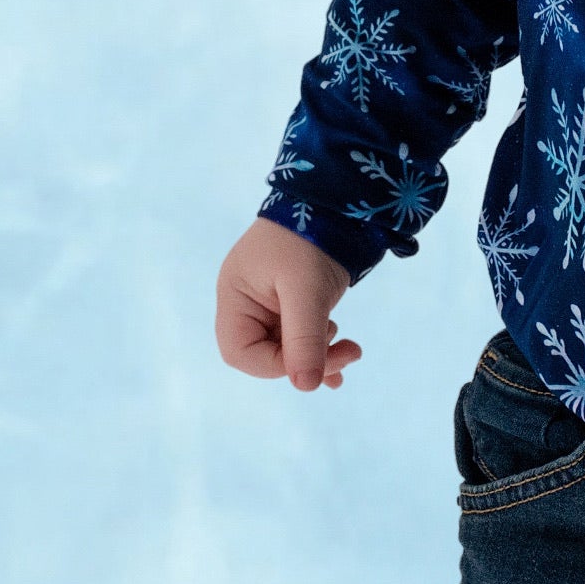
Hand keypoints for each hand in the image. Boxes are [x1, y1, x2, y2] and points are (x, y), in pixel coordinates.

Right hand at [215, 217, 361, 390]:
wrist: (336, 197)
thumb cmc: (310, 236)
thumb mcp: (307, 289)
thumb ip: (304, 337)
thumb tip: (307, 386)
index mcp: (234, 296)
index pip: (241, 352)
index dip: (276, 366)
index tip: (314, 362)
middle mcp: (247, 301)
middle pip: (265, 351)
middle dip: (303, 359)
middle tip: (347, 353)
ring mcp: (271, 300)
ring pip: (288, 345)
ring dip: (318, 354)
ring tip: (350, 348)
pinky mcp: (295, 298)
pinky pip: (302, 333)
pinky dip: (321, 348)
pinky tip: (343, 358)